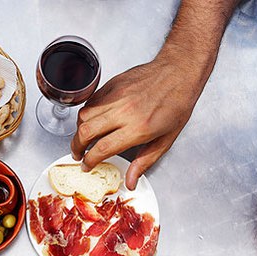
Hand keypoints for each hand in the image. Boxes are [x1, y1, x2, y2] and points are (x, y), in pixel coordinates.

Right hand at [70, 55, 203, 189]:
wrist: (179, 72)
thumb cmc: (177, 104)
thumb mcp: (166, 139)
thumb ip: (144, 162)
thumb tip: (131, 181)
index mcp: (138, 128)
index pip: (102, 148)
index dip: (90, 160)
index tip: (87, 165)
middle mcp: (124, 112)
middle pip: (86, 132)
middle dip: (76, 147)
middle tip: (78, 154)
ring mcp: (116, 96)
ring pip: (84, 116)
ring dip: (79, 130)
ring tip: (84, 138)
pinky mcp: (112, 85)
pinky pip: (90, 102)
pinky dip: (86, 114)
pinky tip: (91, 120)